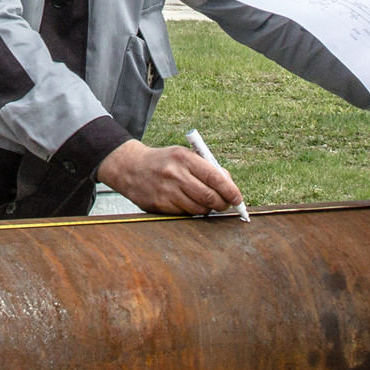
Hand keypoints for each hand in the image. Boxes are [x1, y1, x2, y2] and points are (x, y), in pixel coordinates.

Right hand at [97, 139, 243, 214]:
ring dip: (208, 209)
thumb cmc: (165, 162)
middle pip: (209, 196)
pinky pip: (185, 214)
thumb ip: (206, 168)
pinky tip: (188, 204)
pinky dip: (192, 212)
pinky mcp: (159, 205)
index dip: (230, 191)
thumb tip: (230, 186)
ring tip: (207, 203)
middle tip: (226, 205)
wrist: (131, 168)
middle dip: (222, 204)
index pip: (215, 177)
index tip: (238, 199)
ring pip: (199, 208)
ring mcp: (166, 191)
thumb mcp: (184, 156)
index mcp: (184, 158)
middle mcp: (175, 174)